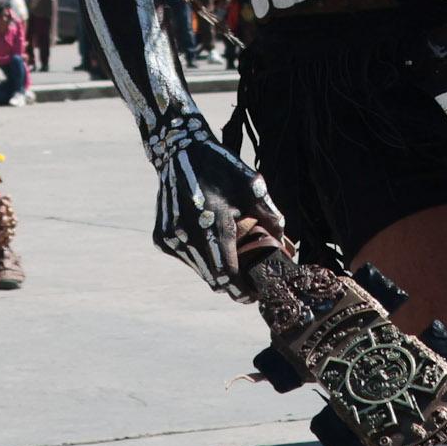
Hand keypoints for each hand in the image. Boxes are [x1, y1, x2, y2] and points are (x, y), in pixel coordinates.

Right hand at [139, 105, 278, 295]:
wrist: (179, 151)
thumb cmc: (222, 168)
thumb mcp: (252, 188)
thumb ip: (271, 218)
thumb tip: (284, 248)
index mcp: (213, 222)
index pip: (228, 275)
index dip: (243, 291)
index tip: (256, 294)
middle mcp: (187, 234)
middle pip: (214, 279)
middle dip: (233, 283)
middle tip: (249, 277)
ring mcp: (171, 237)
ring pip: (200, 271)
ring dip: (217, 269)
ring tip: (231, 252)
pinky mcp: (161, 238)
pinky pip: (187, 259)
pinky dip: (201, 256)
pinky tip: (209, 238)